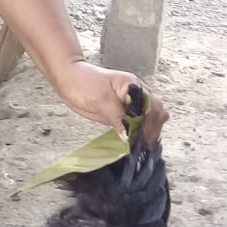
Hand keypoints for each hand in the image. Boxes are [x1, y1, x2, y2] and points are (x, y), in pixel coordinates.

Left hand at [52, 61, 168, 143]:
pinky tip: (133, 142)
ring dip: (147, 133)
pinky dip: (138, 133)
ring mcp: (131, 104)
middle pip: (157, 114)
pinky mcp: (123, 113)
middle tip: (141, 144)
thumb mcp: (100, 100)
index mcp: (135, 87)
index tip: (141, 138)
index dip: (149, 124)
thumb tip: (129, 134)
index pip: (152, 107)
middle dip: (152, 129)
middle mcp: (137, 95)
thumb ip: (117, 116)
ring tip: (139, 145)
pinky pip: (137, 124)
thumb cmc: (83, 83)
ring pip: (150, 120)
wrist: (70, 80)